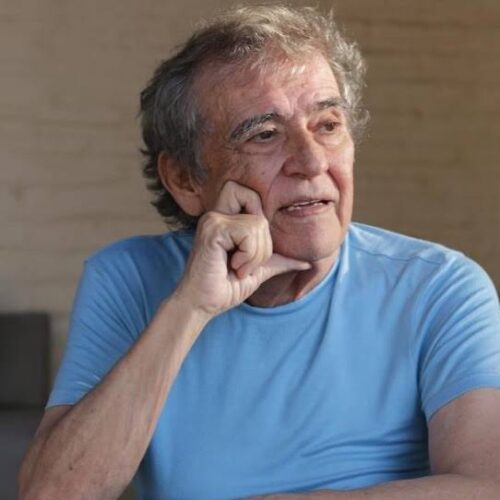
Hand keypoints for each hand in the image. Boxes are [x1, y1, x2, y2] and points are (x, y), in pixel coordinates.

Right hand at [174, 181, 310, 316]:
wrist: (203, 305)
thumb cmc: (225, 287)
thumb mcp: (258, 271)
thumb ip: (278, 260)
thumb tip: (307, 262)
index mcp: (224, 218)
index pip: (249, 193)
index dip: (259, 215)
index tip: (248, 248)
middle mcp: (216, 214)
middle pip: (256, 200)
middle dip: (262, 237)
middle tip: (246, 260)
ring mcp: (213, 220)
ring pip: (258, 223)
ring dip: (256, 254)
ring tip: (238, 268)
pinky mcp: (213, 230)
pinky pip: (248, 234)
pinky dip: (249, 256)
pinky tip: (233, 267)